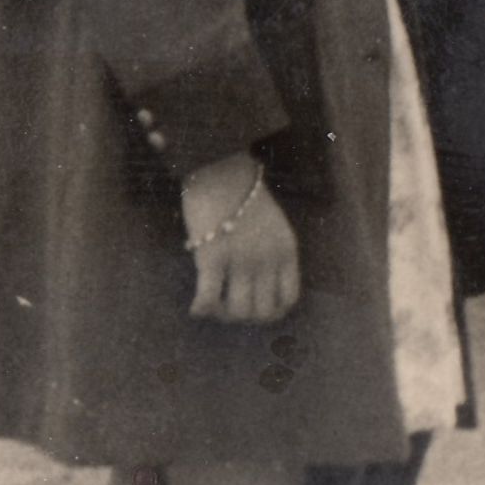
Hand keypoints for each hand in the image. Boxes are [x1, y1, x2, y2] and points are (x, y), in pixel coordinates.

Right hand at [181, 153, 300, 325]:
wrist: (219, 168)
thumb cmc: (243, 193)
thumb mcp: (274, 224)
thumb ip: (272, 254)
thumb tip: (259, 286)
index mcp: (286, 251)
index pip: (288, 299)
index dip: (272, 312)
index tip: (256, 309)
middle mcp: (267, 260)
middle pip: (261, 311)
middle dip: (245, 316)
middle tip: (228, 307)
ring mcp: (240, 261)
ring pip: (236, 311)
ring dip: (223, 315)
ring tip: (213, 306)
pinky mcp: (212, 258)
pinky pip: (208, 299)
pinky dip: (201, 309)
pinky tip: (196, 309)